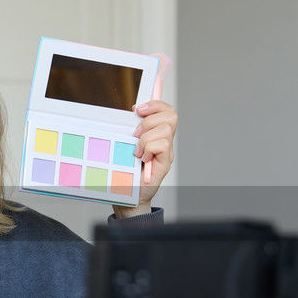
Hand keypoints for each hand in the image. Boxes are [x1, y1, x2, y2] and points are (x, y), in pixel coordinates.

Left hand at [112, 100, 177, 218]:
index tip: (138, 108)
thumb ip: (133, 128)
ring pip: (165, 130)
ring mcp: (167, 152)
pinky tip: (141, 158)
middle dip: (150, 120)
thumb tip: (133, 111)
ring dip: (146, 138)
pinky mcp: (166, 162)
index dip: (156, 104)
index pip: (166, 111)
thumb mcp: (128, 144)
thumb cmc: (127, 170)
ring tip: (137, 150)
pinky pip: (162, 145)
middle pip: (170, 116)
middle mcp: (166, 141)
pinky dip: (148, 148)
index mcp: (157, 133)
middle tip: (136, 133)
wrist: (129, 193)